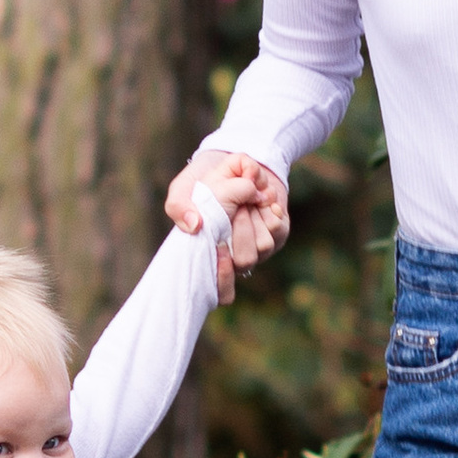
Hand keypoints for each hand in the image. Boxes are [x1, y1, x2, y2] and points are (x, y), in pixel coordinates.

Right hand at [167, 150, 289, 302]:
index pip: (223, 292)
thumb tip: (194, 226)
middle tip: (236, 208)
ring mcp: (260, 246)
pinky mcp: (278, 231)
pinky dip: (270, 212)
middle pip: (245, 261)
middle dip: (241, 231)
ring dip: (254, 219)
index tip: (220, 250)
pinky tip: (263, 201)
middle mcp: (238, 257)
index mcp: (213, 257)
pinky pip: (278, 230)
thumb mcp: (183, 190)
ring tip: (245, 201)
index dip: (224, 277)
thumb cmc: (203, 182)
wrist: (234, 165)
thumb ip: (179, 206)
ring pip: (263, 246)